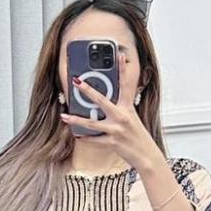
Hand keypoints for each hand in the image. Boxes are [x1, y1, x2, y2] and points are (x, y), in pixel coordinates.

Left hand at [60, 52, 161, 171]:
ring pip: (92, 124)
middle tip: (76, 82)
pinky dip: (85, 138)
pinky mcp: (113, 143)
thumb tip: (103, 106)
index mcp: (128, 108)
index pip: (126, 85)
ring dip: (76, 120)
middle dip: (88, 90)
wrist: (146, 155)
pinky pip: (94, 140)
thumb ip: (119, 111)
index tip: (118, 55)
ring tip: (64, 117)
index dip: (123, 69)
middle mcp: (122, 117)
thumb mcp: (132, 119)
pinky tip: (77, 135)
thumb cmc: (138, 137)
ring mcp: (116, 130)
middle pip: (102, 100)